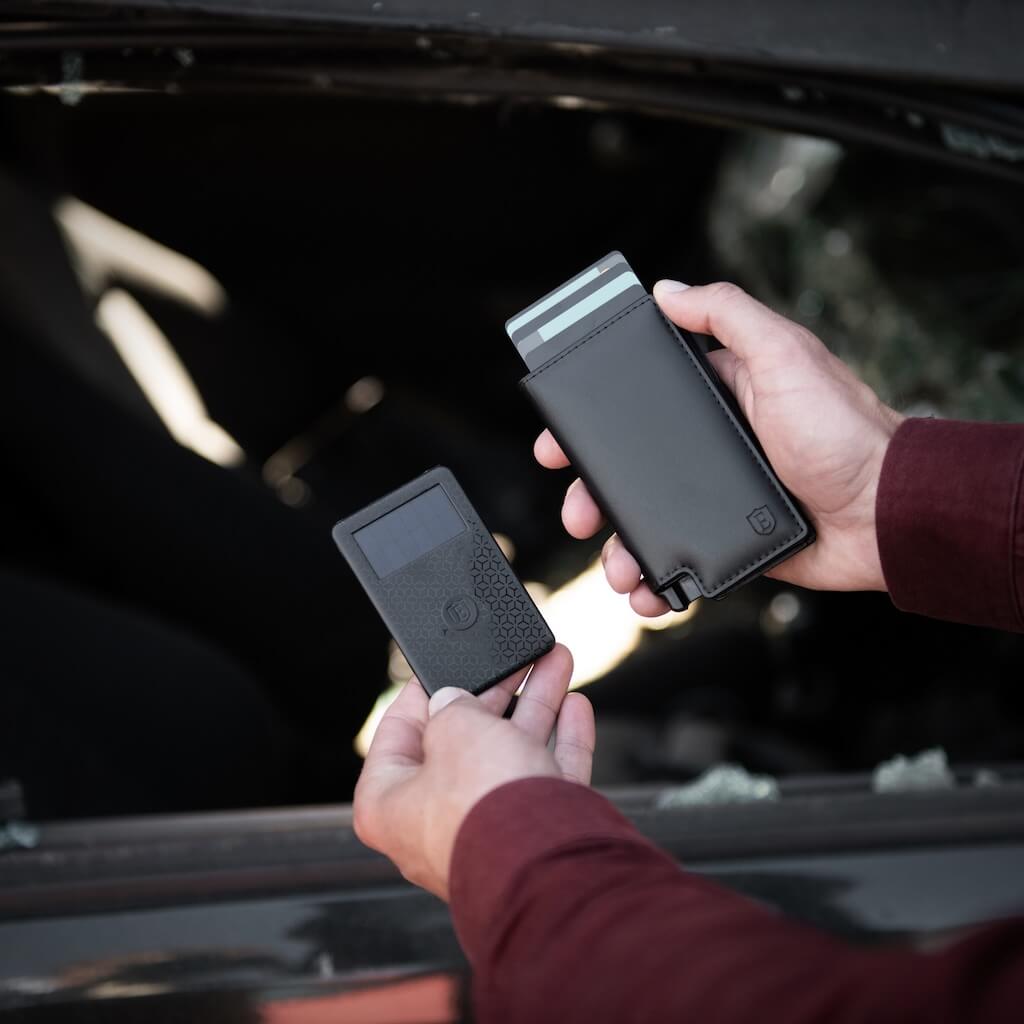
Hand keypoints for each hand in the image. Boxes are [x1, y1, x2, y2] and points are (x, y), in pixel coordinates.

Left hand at [353, 644, 593, 900]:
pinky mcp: (533, 837)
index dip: (423, 693)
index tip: (444, 667)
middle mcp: (434, 823)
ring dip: (537, 705)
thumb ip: (452, 705)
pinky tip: (575, 708)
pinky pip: (546, 778)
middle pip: (463, 741)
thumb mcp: (455, 730)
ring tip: (554, 665)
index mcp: (389, 804)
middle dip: (496, 693)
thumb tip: (454, 700)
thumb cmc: (483, 813)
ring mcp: (487, 831)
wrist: (545, 867)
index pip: (397, 734)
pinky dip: (562, 741)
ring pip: (511, 753)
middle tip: (512, 663)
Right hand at [535, 281, 904, 614]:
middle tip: (576, 510)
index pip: (638, 404)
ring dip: (620, 546)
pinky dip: (657, 579)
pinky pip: (681, 559)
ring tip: (616, 566)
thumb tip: (669, 289)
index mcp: (718, 397)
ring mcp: (717, 498)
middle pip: (629, 470)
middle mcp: (711, 447)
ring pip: (647, 522)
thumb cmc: (844, 430)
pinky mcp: (731, 540)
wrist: (885, 513)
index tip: (560, 439)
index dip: (593, 423)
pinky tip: (648, 588)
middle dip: (592, 494)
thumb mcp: (785, 355)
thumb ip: (727, 317)